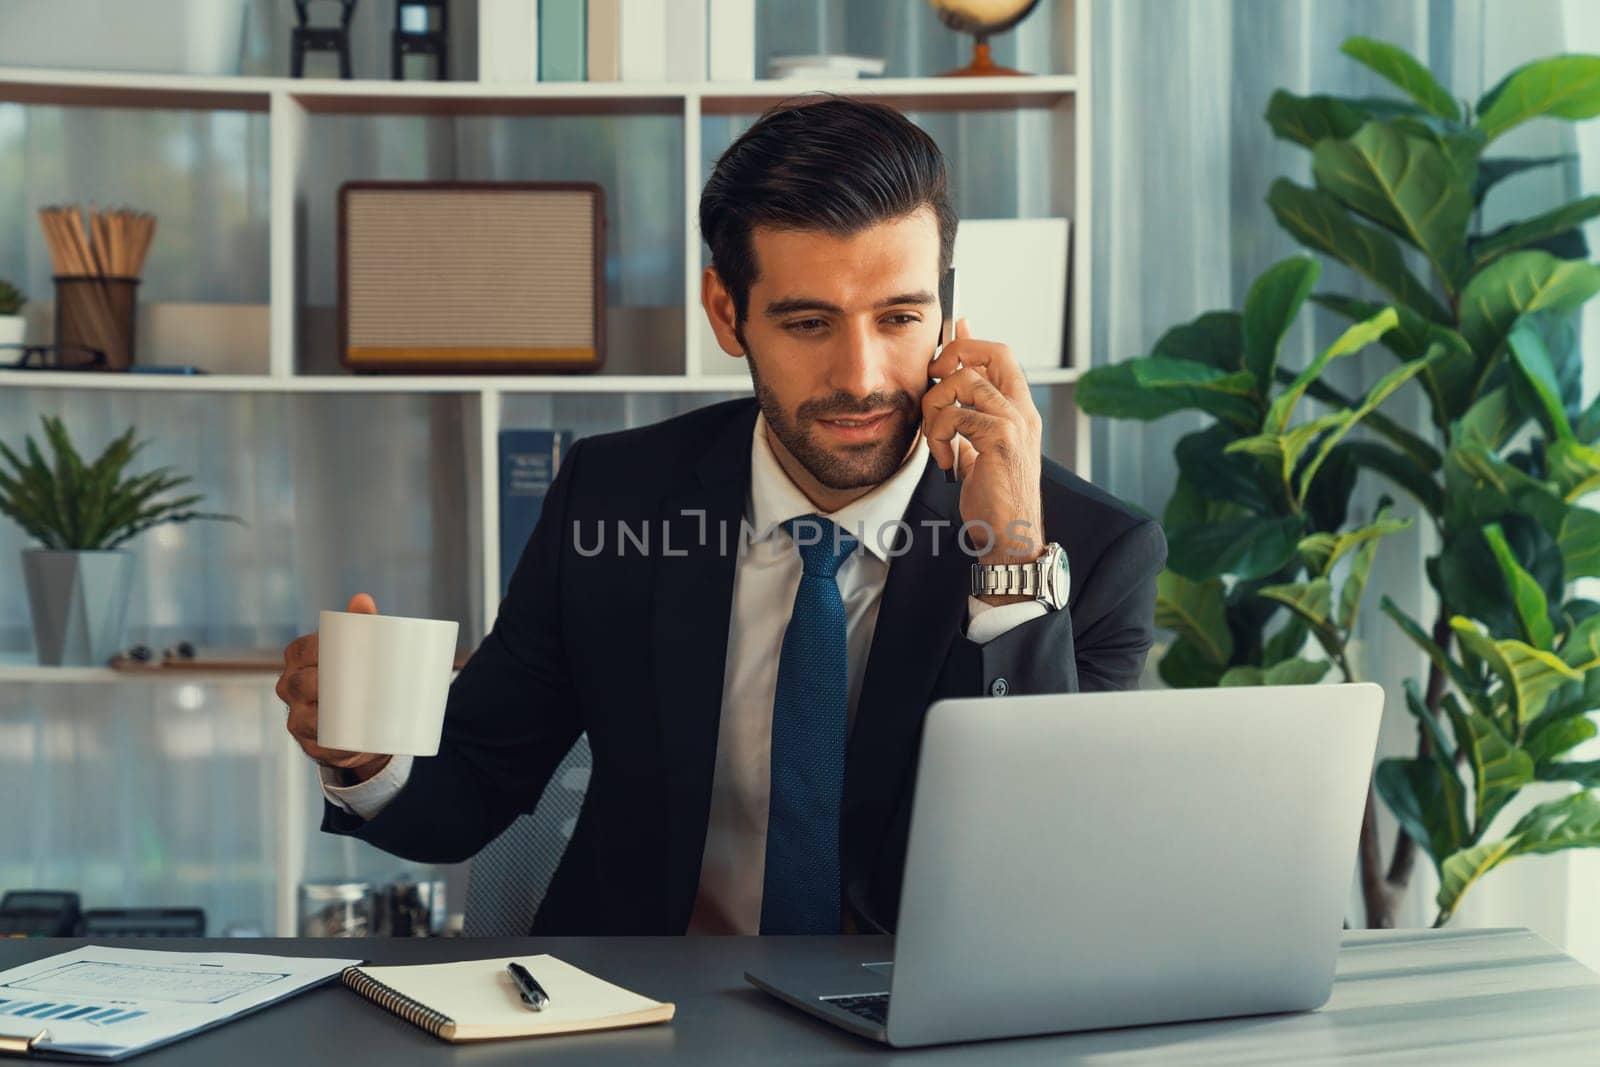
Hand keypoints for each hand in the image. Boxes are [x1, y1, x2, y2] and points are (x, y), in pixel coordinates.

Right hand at [277, 592, 391, 781]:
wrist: (359, 724)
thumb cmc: (354, 676)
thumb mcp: (357, 650)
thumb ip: (360, 624)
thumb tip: (362, 599)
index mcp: (298, 659)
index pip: (302, 651)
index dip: (319, 651)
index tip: (346, 652)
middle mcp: (289, 686)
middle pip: (300, 683)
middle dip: (323, 682)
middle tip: (358, 680)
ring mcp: (296, 715)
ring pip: (304, 715)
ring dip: (326, 713)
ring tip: (354, 707)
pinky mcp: (310, 742)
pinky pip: (316, 742)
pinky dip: (332, 741)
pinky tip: (346, 739)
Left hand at [923, 317, 1046, 568]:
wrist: (1010, 535)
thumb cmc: (994, 497)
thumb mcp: (978, 447)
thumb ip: (969, 417)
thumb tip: (953, 390)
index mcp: (1019, 410)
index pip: (1000, 355)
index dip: (970, 341)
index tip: (945, 346)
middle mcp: (1022, 410)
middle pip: (991, 352)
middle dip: (952, 356)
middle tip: (933, 383)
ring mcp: (1014, 422)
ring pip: (963, 381)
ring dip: (936, 408)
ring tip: (938, 440)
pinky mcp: (1000, 438)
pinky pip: (955, 415)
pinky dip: (939, 436)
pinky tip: (946, 460)